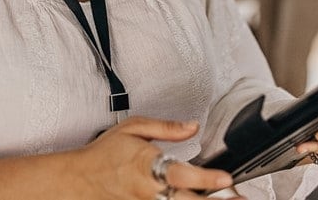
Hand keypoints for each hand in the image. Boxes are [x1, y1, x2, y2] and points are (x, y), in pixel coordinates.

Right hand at [72, 117, 238, 199]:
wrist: (78, 179)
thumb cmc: (104, 154)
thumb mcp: (132, 128)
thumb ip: (166, 128)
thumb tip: (193, 126)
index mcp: (146, 165)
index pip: (180, 174)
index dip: (206, 178)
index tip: (226, 179)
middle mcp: (148, 189)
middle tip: (238, 198)